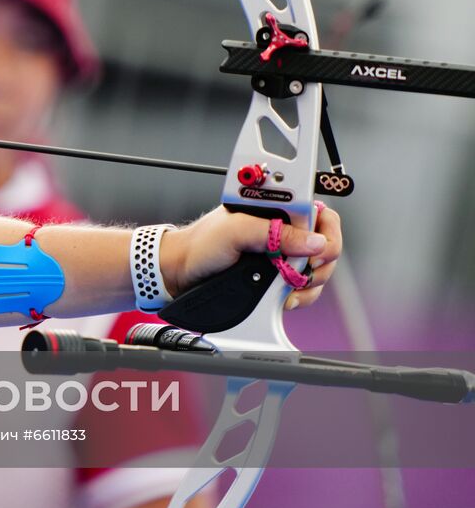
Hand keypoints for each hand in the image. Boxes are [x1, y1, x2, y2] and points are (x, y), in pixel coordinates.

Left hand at [163, 204, 342, 310]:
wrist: (181, 273)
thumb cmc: (200, 244)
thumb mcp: (236, 232)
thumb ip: (274, 233)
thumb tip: (314, 241)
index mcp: (276, 209)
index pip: (320, 213)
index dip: (326, 233)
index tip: (316, 252)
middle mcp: (283, 230)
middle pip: (326, 245)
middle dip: (319, 264)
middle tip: (298, 274)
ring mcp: (282, 255)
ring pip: (318, 270)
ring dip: (308, 285)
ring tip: (284, 289)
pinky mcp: (278, 277)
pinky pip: (304, 288)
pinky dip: (299, 296)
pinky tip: (281, 298)